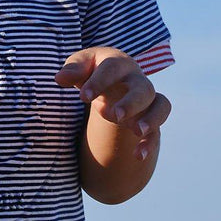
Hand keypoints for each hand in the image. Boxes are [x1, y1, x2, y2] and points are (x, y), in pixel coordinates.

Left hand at [55, 46, 170, 160]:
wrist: (113, 83)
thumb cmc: (93, 72)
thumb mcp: (80, 68)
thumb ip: (72, 70)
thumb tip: (60, 78)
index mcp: (118, 64)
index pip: (112, 68)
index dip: (99, 81)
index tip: (83, 97)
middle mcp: (136, 80)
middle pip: (143, 88)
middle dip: (131, 102)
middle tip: (115, 116)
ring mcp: (147, 100)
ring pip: (161, 105)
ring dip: (151, 119)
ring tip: (136, 132)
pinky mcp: (150, 118)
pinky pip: (157, 130)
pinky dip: (150, 143)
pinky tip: (138, 156)